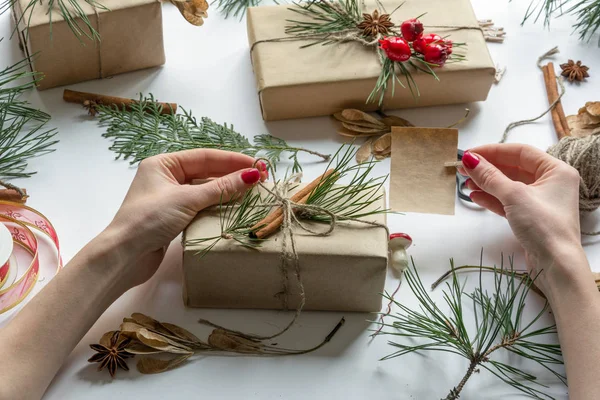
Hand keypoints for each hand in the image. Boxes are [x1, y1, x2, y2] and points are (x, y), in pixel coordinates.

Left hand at [100, 149, 267, 288]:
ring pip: (206, 189)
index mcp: (163, 164)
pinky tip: (235, 206)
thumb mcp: (187, 199)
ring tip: (252, 191)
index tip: (258, 165)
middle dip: (233, 175)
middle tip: (261, 178)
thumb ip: (221, 188)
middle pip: (207, 171)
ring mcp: (170, 197)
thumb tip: (251, 175)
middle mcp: (167, 177)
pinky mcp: (174, 216)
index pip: (205, 157)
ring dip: (228, 190)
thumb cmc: (149, 220)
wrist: (124, 255)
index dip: (233, 160)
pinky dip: (218, 205)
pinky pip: (202, 205)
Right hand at [459, 143, 584, 292]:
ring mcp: (539, 201)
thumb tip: (470, 160)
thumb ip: (490, 176)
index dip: (493, 151)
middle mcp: (550, 183)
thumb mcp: (514, 195)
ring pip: (508, 185)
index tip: (470, 154)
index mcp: (556, 170)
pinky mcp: (529, 217)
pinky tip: (475, 196)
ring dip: (486, 183)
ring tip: (465, 183)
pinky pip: (507, 201)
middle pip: (512, 168)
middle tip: (463, 168)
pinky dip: (491, 198)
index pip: (520, 152)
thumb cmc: (544, 225)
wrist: (555, 264)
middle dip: (487, 168)